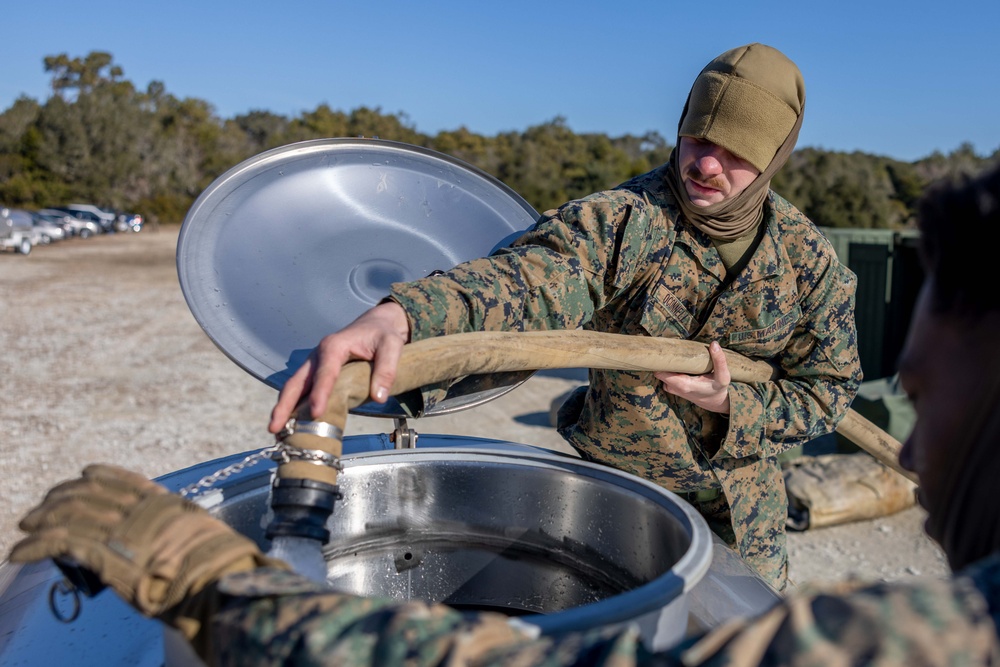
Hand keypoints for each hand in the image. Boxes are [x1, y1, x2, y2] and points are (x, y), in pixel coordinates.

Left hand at [8, 464, 284, 619]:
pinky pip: (58, 543)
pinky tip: (19, 552)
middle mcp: (139, 510)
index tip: (83, 474)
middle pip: (91, 494)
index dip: (100, 476)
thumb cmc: (217, 565)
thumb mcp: (202, 537)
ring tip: (26, 526)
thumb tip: (170, 544)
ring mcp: (120, 528)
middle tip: (42, 507)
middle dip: (61, 497)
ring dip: (42, 519)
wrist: (214, 577)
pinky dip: (34, 546)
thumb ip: (180, 534)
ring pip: (70, 513)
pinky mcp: (102, 552)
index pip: (124, 480)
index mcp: (165, 502)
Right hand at [269, 300, 410, 432]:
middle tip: (274, 428)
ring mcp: (315, 363)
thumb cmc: (383, 334)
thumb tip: (378, 397)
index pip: (325, 373)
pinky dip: (293, 405)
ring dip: (284, 407)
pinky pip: (302, 388)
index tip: (315, 413)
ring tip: (275, 431)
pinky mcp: (317, 371)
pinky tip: (290, 422)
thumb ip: (386, 370)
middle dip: (285, 405)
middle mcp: (318, 354)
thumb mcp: (392, 346)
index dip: (319, 394)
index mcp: (335, 346)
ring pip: (294, 386)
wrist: (378, 323)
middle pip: (297, 381)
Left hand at [654, 340, 731, 412]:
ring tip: (671, 353)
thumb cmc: (718, 388)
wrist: (715, 402)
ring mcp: (672, 389)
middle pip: (658, 371)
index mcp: (684, 385)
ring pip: (660, 374)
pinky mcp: (672, 387)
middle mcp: (675, 387)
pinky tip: (673, 361)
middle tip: (668, 349)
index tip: (662, 351)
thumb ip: (719, 360)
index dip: (659, 362)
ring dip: (664, 365)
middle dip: (661, 361)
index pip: (661, 372)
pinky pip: (663, 376)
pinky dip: (666, 369)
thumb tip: (714, 344)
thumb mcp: (723, 376)